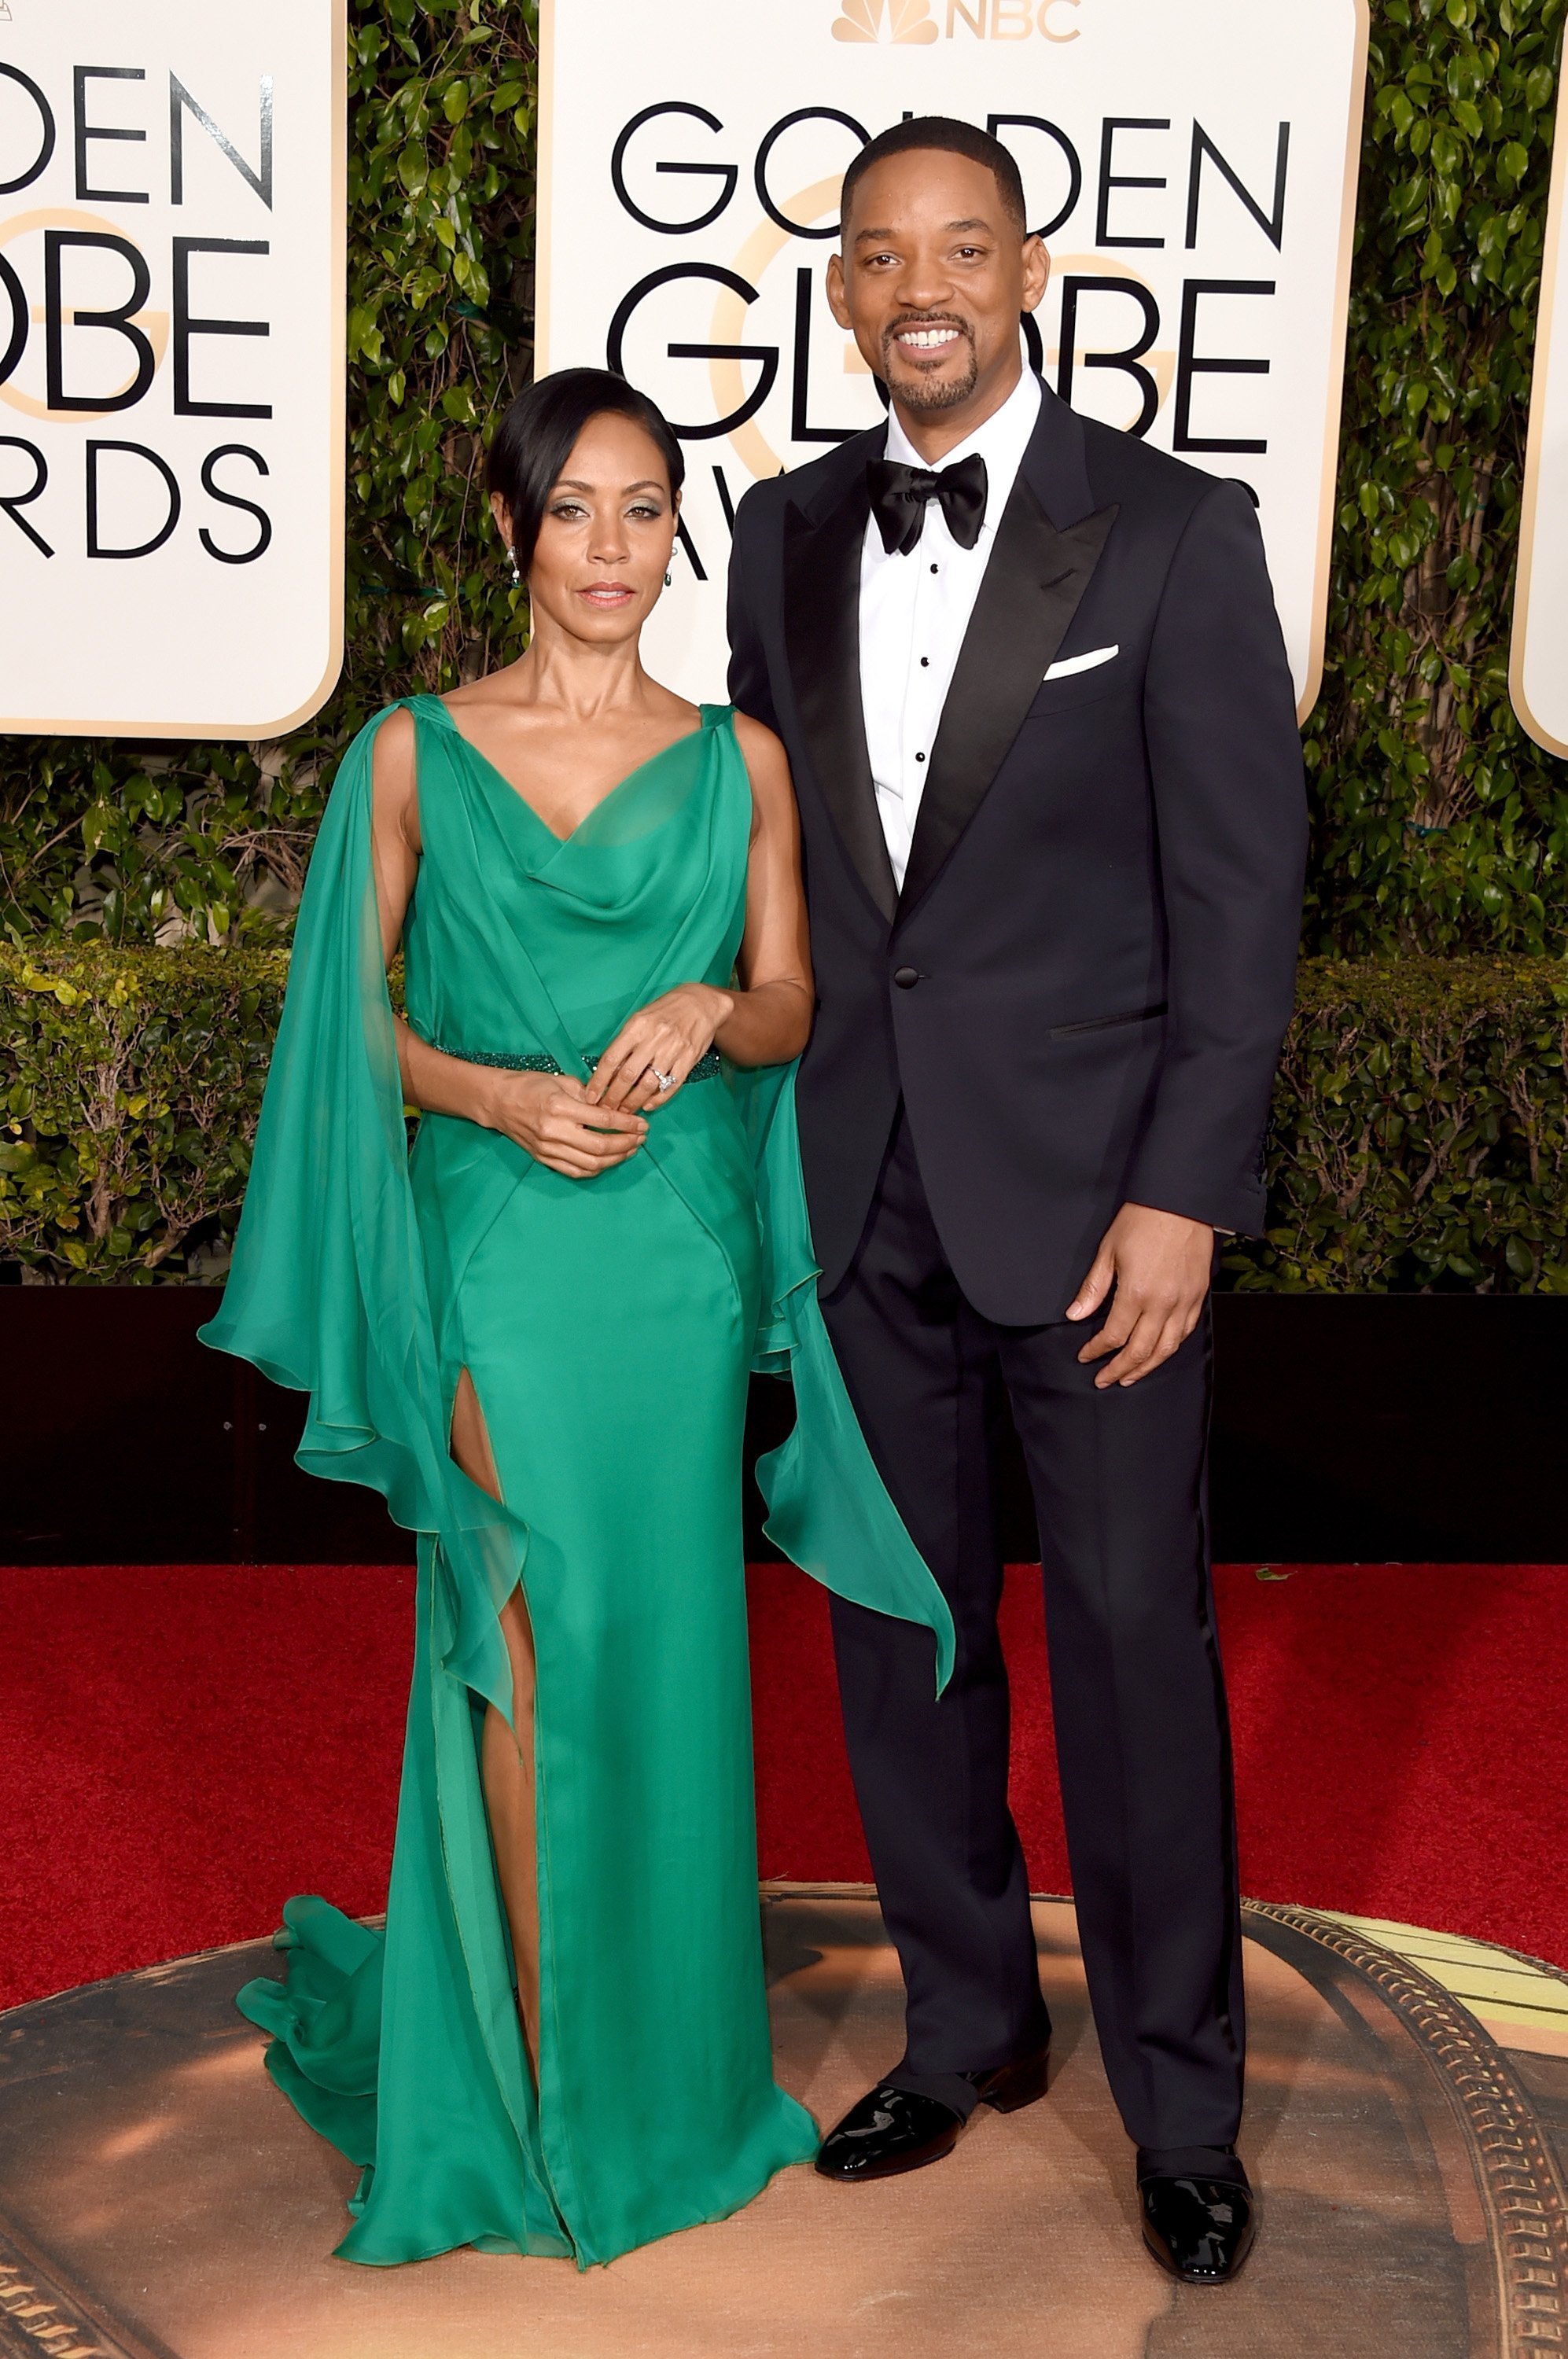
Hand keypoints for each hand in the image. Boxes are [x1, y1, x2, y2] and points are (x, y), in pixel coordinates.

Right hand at [482, 1070, 646, 1179]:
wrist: (498, 1101)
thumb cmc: (530, 1085)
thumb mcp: (561, 1081)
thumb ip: (589, 1096)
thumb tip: (614, 1109)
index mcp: (560, 1108)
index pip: (603, 1121)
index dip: (627, 1124)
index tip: (642, 1124)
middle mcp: (554, 1132)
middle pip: (600, 1147)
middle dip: (626, 1144)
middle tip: (640, 1138)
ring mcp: (548, 1149)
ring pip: (590, 1164)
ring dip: (615, 1160)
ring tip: (629, 1150)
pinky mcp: (544, 1159)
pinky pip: (575, 1171)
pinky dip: (596, 1169)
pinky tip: (608, 1161)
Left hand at [586, 983, 734, 1112]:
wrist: (702, 1003)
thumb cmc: (666, 1010)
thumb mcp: (640, 1017)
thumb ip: (626, 1041)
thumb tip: (610, 1070)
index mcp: (637, 1026)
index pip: (611, 1059)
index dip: (598, 1081)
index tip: (590, 1096)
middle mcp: (653, 1039)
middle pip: (627, 1076)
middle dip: (613, 1097)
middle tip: (606, 1110)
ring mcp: (672, 1051)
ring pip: (648, 1084)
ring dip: (633, 1102)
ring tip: (625, 1112)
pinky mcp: (688, 1060)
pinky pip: (671, 1086)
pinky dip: (658, 1099)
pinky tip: (648, 1105)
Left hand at [1067, 1202, 1214, 1387]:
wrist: (1181, 1202)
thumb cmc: (1143, 1221)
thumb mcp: (1108, 1251)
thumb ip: (1093, 1288)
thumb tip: (1075, 1315)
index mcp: (1136, 1293)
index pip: (1113, 1335)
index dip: (1096, 1351)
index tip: (1085, 1356)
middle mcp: (1163, 1304)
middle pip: (1140, 1351)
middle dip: (1119, 1369)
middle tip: (1104, 1380)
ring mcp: (1184, 1303)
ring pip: (1166, 1349)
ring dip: (1146, 1367)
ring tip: (1129, 1377)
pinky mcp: (1199, 1297)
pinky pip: (1186, 1333)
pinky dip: (1170, 1348)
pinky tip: (1158, 1354)